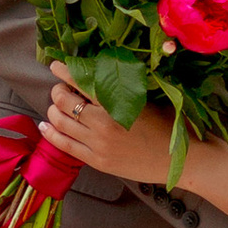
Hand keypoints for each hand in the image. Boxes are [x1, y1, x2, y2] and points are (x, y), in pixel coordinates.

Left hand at [44, 70, 177, 186]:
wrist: (181, 160)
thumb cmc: (170, 126)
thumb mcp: (148, 98)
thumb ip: (123, 87)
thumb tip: (99, 72)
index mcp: (118, 103)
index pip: (81, 82)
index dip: (64, 72)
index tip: (56, 66)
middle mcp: (103, 124)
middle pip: (64, 102)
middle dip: (58, 91)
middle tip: (61, 88)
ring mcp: (98, 145)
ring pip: (60, 122)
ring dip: (53, 110)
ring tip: (57, 105)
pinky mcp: (97, 162)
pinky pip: (65, 146)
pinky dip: (51, 133)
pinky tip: (46, 126)